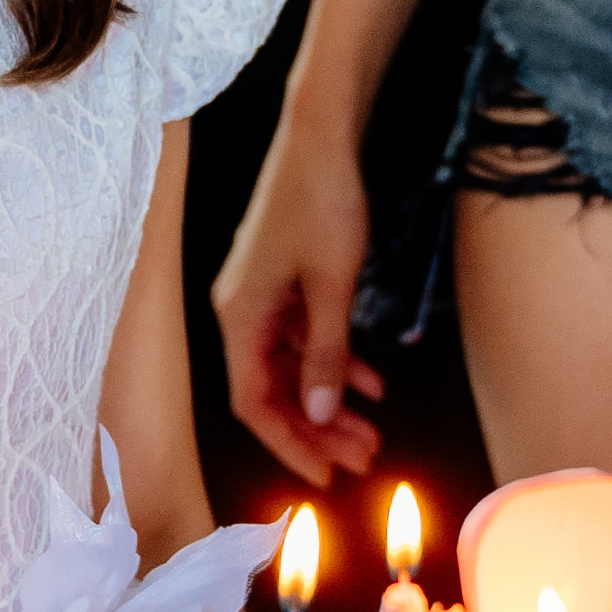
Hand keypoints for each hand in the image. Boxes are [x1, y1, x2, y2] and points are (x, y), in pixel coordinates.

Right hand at [211, 124, 383, 486]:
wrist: (321, 135)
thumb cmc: (322, 201)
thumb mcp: (331, 285)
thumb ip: (324, 352)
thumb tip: (319, 415)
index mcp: (239, 316)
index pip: (255, 403)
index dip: (290, 444)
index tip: (327, 477)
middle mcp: (240, 311)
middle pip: (273, 390)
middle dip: (317, 430)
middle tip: (363, 459)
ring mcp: (260, 296)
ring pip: (292, 367)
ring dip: (330, 400)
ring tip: (373, 431)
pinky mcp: (281, 280)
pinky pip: (303, 336)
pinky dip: (335, 360)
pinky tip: (371, 383)